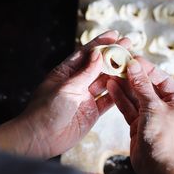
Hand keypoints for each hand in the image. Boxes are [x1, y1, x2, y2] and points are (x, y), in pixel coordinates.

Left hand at [0, 30, 130, 158]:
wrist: (40, 139)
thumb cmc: (45, 110)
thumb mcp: (66, 87)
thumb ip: (85, 72)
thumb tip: (97, 54)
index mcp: (66, 72)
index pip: (86, 53)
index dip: (100, 43)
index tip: (114, 34)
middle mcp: (77, 83)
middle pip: (99, 66)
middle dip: (114, 56)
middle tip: (129, 45)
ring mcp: (86, 97)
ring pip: (106, 82)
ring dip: (118, 73)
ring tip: (133, 63)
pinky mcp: (92, 112)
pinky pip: (108, 100)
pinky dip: (118, 93)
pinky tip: (129, 85)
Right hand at [108, 57, 173, 173]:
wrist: (156, 167)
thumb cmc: (163, 138)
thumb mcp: (153, 107)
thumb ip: (142, 86)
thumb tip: (134, 66)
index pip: (161, 79)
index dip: (147, 68)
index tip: (133, 59)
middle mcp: (166, 108)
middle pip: (147, 86)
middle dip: (133, 76)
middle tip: (119, 64)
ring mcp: (151, 116)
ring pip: (136, 96)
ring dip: (124, 85)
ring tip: (112, 73)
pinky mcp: (138, 124)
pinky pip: (129, 107)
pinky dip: (121, 98)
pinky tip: (112, 87)